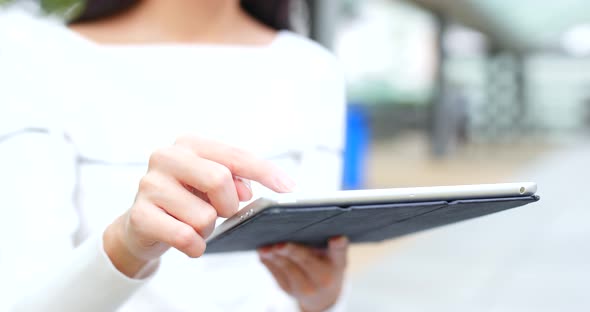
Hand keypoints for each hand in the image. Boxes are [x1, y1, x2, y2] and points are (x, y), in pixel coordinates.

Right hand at [104, 135, 295, 276]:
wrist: (142, 225)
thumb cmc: (185, 199)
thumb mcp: (211, 184)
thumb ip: (233, 178)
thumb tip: (246, 192)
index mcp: (189, 144)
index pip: (235, 156)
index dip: (265, 172)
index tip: (288, 188)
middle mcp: (166, 157)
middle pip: (219, 179)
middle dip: (229, 204)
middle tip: (222, 211)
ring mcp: (149, 185)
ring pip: (205, 215)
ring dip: (208, 228)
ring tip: (193, 222)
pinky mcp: (139, 215)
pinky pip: (185, 237)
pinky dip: (195, 246)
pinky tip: (187, 241)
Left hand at [258, 237, 348, 311]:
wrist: (322, 295)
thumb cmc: (329, 268)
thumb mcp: (338, 259)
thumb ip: (337, 247)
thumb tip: (335, 235)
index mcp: (333, 267)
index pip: (336, 254)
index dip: (335, 245)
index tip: (335, 238)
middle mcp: (319, 280)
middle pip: (303, 261)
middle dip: (291, 252)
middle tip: (279, 244)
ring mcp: (301, 287)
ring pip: (285, 268)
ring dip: (274, 257)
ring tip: (266, 248)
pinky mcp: (286, 288)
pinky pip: (275, 273)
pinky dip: (268, 261)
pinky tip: (263, 252)